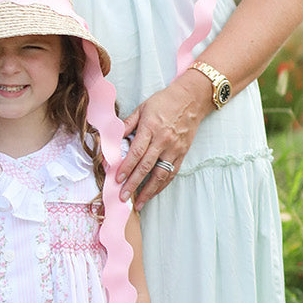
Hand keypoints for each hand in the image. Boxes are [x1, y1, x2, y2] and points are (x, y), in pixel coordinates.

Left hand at [118, 73, 206, 209]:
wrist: (191, 99)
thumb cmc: (164, 102)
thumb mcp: (142, 108)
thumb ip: (127, 124)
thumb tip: (112, 136)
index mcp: (150, 128)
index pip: (136, 152)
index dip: (126, 167)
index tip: (117, 179)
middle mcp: (163, 140)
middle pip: (146, 166)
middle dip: (133, 184)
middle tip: (123, 197)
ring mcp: (174, 148)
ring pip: (160, 174)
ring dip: (149, 190)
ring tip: (139, 203)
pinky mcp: (182, 153)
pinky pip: (171, 173)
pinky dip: (162, 185)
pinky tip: (153, 193)